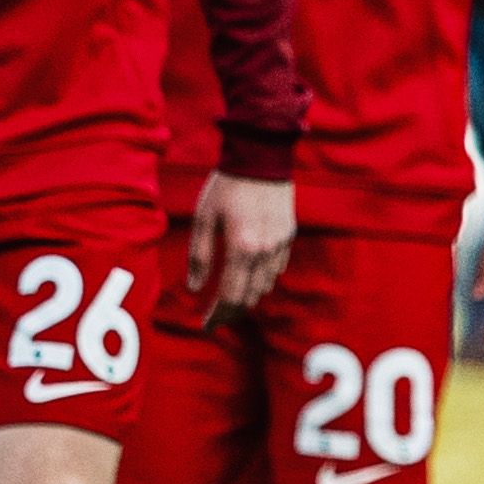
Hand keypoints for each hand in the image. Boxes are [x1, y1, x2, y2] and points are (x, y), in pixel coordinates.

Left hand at [187, 173, 296, 317]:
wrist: (262, 157)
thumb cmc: (226, 186)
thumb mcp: (203, 218)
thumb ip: (198, 256)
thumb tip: (194, 289)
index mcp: (241, 248)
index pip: (230, 297)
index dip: (217, 316)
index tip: (205, 326)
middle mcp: (264, 252)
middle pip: (249, 298)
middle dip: (230, 313)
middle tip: (214, 320)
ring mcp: (280, 245)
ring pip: (264, 287)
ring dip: (246, 298)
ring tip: (227, 301)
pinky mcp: (288, 236)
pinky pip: (275, 270)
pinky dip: (260, 280)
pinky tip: (247, 277)